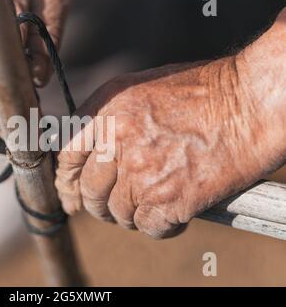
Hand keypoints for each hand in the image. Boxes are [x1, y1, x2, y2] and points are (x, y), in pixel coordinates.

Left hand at [55, 10, 285, 237]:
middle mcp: (117, 141)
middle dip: (98, 204)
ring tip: (151, 205)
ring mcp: (141, 173)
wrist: (251, 101)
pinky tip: (174, 213)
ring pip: (118, 213)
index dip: (66, 180)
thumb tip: (93, 152)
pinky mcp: (169, 200)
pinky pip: (148, 227)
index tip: (69, 195)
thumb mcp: (142, 89)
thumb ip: (110, 119)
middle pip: (90, 191)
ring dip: (130, 215)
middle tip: (111, 208)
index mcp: (106, 111)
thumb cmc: (204, 91)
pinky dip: (159, 226)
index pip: (68, 156)